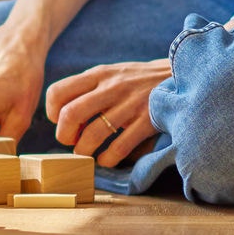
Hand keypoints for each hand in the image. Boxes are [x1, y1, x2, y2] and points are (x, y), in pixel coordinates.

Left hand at [44, 59, 170, 166]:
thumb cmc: (139, 80)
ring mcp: (130, 104)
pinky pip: (119, 147)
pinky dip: (107, 158)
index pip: (58, 92)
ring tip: (86, 154)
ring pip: (94, 134)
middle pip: (70, 114)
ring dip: (84, 150)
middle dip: (64, 135)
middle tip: (71, 142)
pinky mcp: (148, 121)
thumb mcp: (112, 74)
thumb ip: (89, 90)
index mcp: (98, 74)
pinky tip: (106, 159)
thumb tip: (64, 118)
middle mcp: (111, 87)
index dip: (52, 112)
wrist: (182, 76)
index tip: (60, 122)